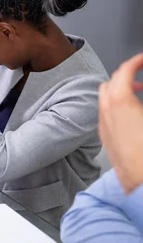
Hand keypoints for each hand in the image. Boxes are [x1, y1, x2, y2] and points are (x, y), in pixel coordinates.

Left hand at [98, 53, 142, 193]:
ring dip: (120, 91)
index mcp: (120, 101)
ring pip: (105, 98)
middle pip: (111, 82)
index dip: (136, 61)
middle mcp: (106, 110)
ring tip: (139, 93)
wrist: (141, 182)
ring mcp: (103, 124)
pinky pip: (106, 113)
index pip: (124, 70)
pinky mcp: (105, 137)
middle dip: (125, 75)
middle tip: (141, 75)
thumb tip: (140, 89)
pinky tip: (132, 114)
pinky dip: (116, 105)